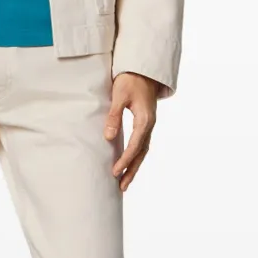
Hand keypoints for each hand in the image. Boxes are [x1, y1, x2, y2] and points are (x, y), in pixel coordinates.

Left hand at [104, 72, 161, 191]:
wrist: (144, 70)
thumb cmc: (130, 80)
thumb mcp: (119, 95)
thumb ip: (114, 116)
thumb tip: (108, 137)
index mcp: (145, 120)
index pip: (135, 145)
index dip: (125, 160)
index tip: (115, 172)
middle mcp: (150, 125)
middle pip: (141, 153)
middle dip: (131, 170)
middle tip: (122, 186)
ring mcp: (149, 125)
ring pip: (143, 151)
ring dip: (134, 167)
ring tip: (125, 182)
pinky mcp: (145, 124)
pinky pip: (142, 145)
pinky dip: (136, 157)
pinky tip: (128, 165)